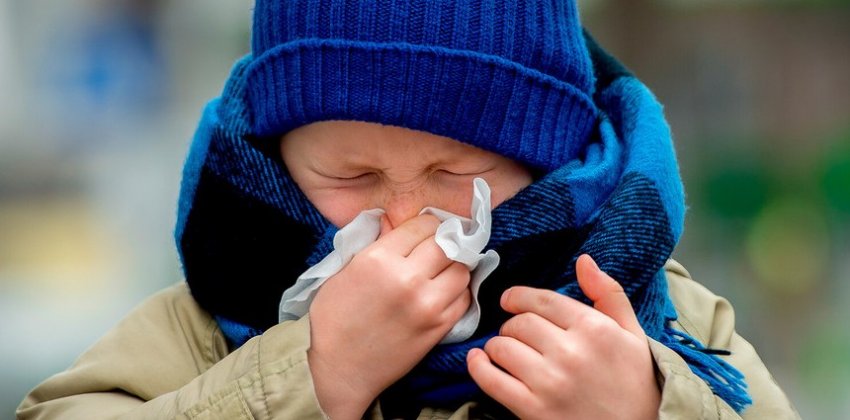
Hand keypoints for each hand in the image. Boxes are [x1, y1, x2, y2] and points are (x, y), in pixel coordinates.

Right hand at [307, 214, 471, 418]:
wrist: (339, 370)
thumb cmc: (334, 320)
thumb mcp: (344, 272)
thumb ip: (374, 243)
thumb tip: (392, 220)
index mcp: (379, 259)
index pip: (423, 225)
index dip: (425, 225)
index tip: (423, 231)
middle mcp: (408, 279)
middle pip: (448, 244)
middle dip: (443, 242)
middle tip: (436, 247)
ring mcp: (427, 305)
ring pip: (462, 270)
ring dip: (454, 266)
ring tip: (441, 270)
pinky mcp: (439, 328)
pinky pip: (464, 298)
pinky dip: (457, 291)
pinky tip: (443, 292)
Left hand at [467, 254, 659, 419]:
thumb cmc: (636, 382)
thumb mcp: (632, 333)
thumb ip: (608, 293)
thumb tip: (584, 260)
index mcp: (594, 329)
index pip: (542, 300)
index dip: (519, 297)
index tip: (510, 300)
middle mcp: (571, 353)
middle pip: (519, 323)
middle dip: (512, 325)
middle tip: (517, 333)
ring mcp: (550, 383)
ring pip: (502, 347)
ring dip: (497, 346)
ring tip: (505, 351)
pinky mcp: (534, 410)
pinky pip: (491, 380)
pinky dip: (478, 367)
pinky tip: (479, 360)